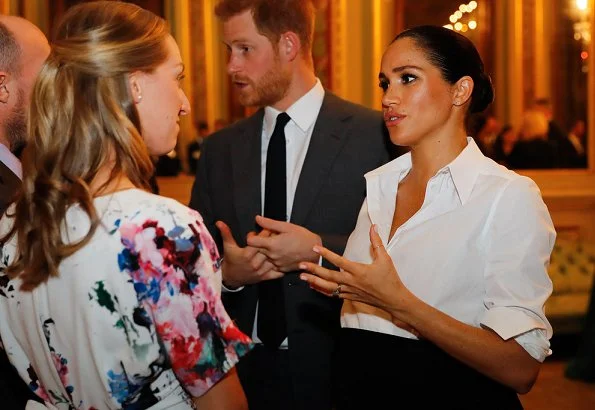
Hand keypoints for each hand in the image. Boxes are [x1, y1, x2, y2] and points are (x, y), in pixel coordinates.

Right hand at [216, 221, 282, 287]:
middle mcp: (255, 263)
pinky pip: (277, 273)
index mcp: (247, 254)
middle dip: (274, 241)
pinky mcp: (264, 277)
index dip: (264, 233)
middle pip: (269, 250)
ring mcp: (260, 271)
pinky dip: (281, 267)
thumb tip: (220, 223)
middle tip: (279, 235)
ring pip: (274, 260)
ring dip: (279, 253)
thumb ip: (226, 234)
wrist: (230, 278)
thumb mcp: (228, 247)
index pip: (260, 241)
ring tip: (282, 246)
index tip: (268, 228)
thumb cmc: (230, 261)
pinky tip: (282, 261)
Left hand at [246, 215, 321, 271]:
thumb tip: (258, 219)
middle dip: (259, 244)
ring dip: (266, 252)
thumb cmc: (303, 238)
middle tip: (268, 238)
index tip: (255, 234)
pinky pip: (271, 265)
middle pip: (256, 250)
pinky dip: (273, 259)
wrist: (315, 252)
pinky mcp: (281, 269)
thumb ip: (270, 223)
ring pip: (263, 258)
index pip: (250, 242)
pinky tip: (280, 253)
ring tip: (276, 246)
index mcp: (272, 244)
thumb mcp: (287, 226)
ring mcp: (277, 264)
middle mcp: (272, 256)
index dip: (250, 236)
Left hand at [299, 224, 413, 316]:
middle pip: (328, 275)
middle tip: (301, 264)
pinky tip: (314, 286)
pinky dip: (322, 290)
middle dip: (313, 269)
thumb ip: (377, 243)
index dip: (326, 254)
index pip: (339, 261)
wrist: (393, 300)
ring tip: (302, 276)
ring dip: (314, 281)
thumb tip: (374, 227)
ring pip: (328, 286)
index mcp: (358, 271)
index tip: (315, 248)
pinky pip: (333, 294)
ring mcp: (349, 291)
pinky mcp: (349, 297)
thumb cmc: (390, 279)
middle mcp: (351, 282)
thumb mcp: (385, 259)